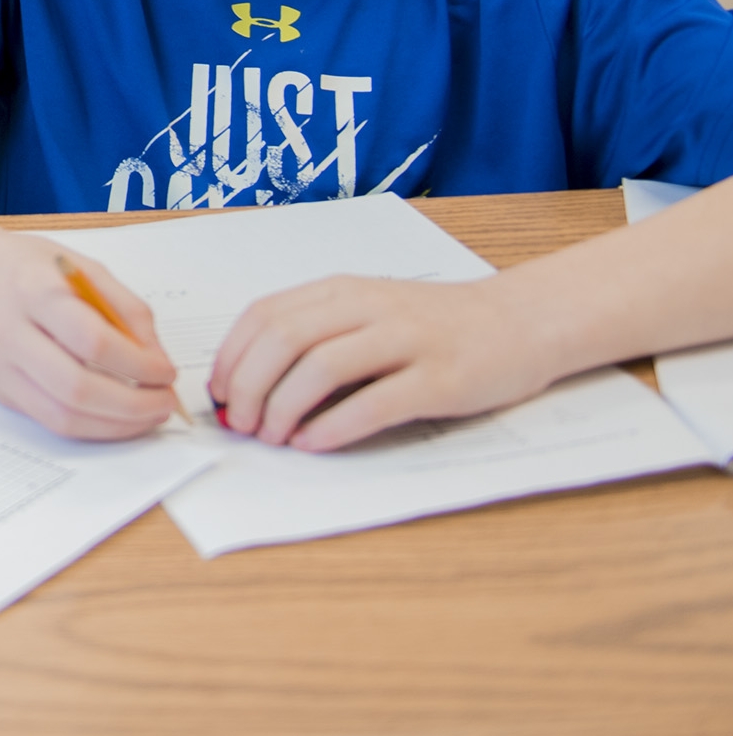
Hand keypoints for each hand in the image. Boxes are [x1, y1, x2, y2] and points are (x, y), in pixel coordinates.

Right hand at [0, 231, 179, 439]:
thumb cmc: (17, 265)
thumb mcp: (75, 263)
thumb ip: (120, 303)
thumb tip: (155, 354)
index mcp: (34, 290)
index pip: (91, 339)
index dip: (137, 363)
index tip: (165, 371)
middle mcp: (10, 333)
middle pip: (76, 388)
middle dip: (132, 406)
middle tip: (164, 403)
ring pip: (61, 416)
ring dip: (114, 426)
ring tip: (146, 416)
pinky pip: (48, 421)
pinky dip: (89, 426)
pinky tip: (113, 417)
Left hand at [209, 273, 551, 451]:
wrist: (518, 321)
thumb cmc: (433, 325)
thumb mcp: (368, 312)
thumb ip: (318, 334)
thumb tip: (253, 382)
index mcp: (342, 290)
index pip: (265, 313)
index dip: (232, 356)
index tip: (218, 394)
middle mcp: (368, 307)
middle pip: (285, 338)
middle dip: (250, 385)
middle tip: (240, 424)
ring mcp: (405, 340)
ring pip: (322, 366)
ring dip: (284, 407)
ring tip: (272, 438)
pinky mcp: (438, 379)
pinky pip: (375, 401)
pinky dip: (334, 425)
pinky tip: (313, 445)